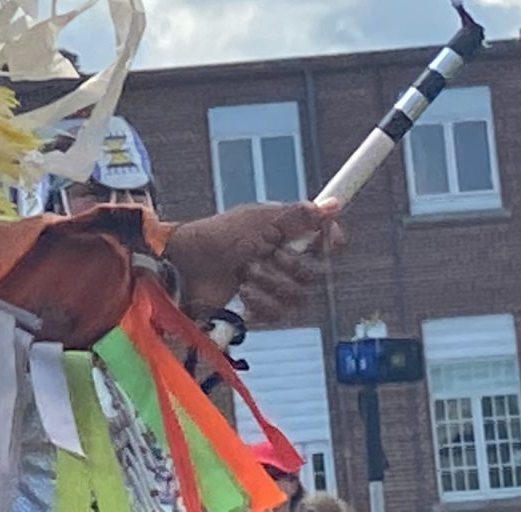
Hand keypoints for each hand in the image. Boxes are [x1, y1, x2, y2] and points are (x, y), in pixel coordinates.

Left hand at [163, 199, 343, 322]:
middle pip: (316, 274)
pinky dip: (260, 303)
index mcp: (288, 235)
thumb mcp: (259, 221)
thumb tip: (333, 205)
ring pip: (298, 297)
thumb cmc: (218, 237)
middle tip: (265, 255)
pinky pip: (279, 316)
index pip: (326, 242)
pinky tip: (243, 293)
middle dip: (289, 265)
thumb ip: (298, 217)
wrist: (187, 266)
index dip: (327, 243)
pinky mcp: (262, 310)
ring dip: (270, 284)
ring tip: (246, 273)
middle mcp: (285, 262)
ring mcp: (274, 288)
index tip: (324, 240)